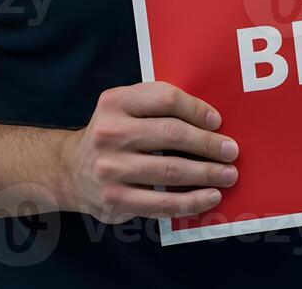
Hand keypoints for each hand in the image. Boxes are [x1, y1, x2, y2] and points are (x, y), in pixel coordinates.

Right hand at [60, 81, 239, 222]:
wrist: (69, 171)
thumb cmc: (113, 135)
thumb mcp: (124, 108)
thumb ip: (156, 106)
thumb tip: (211, 121)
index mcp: (116, 102)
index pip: (165, 98)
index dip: (196, 109)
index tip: (217, 121)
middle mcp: (110, 132)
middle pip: (172, 134)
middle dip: (208, 144)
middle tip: (232, 151)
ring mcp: (110, 168)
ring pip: (171, 171)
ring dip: (207, 174)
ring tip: (229, 174)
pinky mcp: (115, 199)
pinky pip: (162, 203)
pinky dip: (192, 201)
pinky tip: (210, 197)